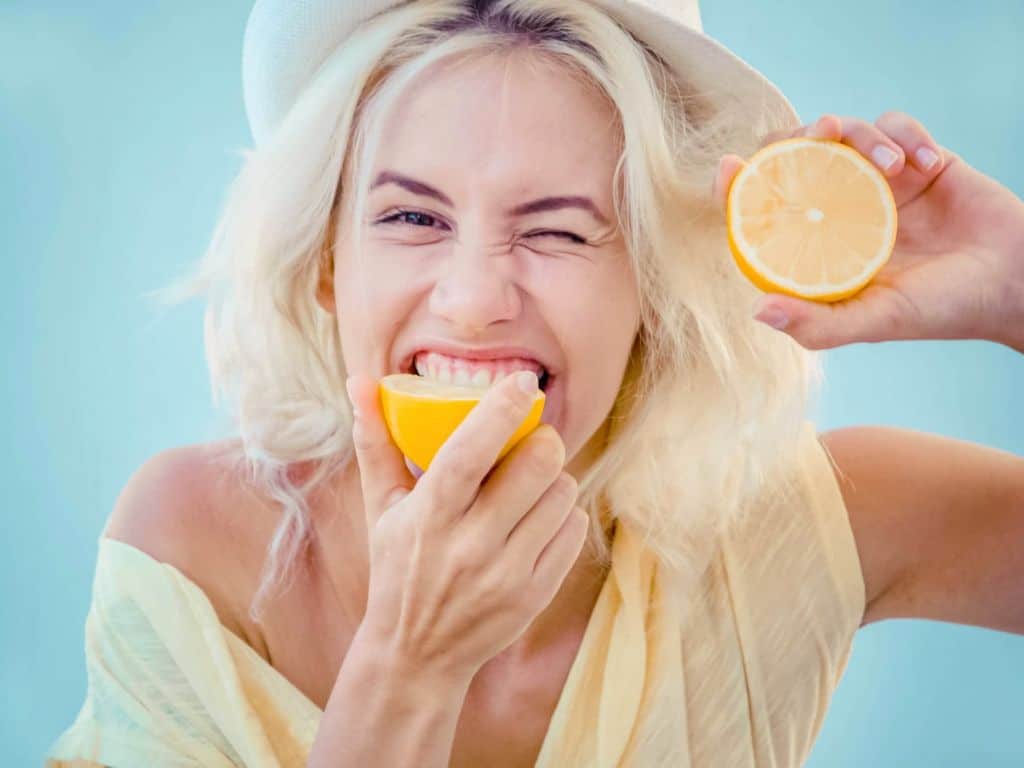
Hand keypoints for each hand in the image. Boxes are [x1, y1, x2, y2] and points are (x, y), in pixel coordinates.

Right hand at [344, 371, 587, 682]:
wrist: (416, 655)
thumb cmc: (398, 569)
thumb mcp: (381, 508)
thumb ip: (375, 442)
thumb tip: (359, 381)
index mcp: (428, 516)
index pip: (470, 451)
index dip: (502, 410)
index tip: (523, 382)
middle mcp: (469, 546)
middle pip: (534, 467)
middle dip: (544, 440)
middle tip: (535, 439)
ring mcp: (506, 574)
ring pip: (561, 495)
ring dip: (555, 479)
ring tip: (533, 485)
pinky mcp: (535, 595)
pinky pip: (573, 530)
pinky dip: (563, 515)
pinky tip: (539, 520)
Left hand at [713, 112, 1023, 350]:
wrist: (1014, 284)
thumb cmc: (940, 309)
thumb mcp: (875, 321)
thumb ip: (818, 324)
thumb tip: (757, 311)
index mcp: (820, 243)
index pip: (765, 209)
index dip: (739, 187)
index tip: (726, 167)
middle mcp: (841, 208)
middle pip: (796, 156)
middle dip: (796, 139)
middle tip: (817, 137)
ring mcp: (878, 182)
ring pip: (846, 132)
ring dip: (863, 137)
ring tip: (892, 166)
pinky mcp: (918, 160)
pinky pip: (897, 126)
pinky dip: (907, 135)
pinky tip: (926, 165)